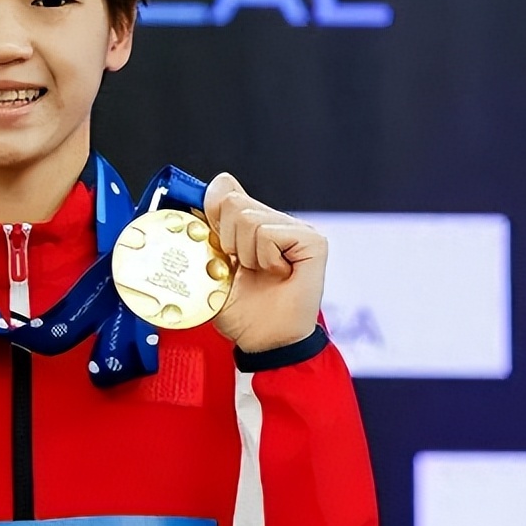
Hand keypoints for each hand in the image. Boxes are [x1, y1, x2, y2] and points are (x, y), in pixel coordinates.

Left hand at [203, 173, 325, 352]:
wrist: (265, 341)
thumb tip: (218, 183)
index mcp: (254, 223)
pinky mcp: (312, 241)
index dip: (213, 219)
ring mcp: (297, 229)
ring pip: (248, 218)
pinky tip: (277, 273)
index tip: (219, 248)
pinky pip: (268, 234)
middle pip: (233, 202)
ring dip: (246, 254)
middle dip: (227, 241)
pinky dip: (264, 258)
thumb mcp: (215, 264)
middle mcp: (278, 221)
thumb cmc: (243, 311)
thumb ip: (215, 225)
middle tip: (244, 267)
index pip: (225, 192)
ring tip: (261, 273)